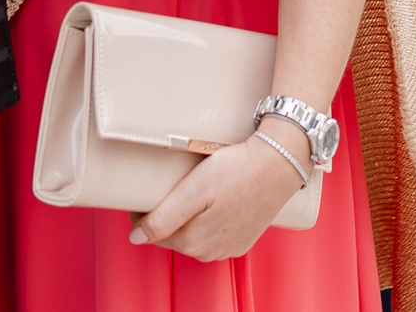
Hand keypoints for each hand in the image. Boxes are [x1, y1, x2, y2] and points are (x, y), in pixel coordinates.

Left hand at [129, 127, 307, 260]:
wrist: (279, 163)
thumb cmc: (236, 171)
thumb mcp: (194, 190)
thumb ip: (164, 218)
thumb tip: (136, 239)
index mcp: (193, 242)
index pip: (153, 233)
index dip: (142, 212)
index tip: (142, 192)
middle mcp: (210, 252)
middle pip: (174, 235)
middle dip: (163, 216)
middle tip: (161, 188)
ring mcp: (229, 247)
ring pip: (194, 236)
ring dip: (185, 218)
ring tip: (184, 192)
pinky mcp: (243, 238)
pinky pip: (215, 233)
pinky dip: (206, 220)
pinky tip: (209, 202)